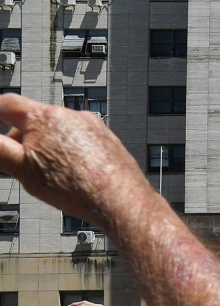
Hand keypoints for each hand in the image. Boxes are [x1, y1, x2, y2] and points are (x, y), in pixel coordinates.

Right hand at [0, 95, 149, 228]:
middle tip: (21, 163)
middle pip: (35, 119)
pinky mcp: (108, 140)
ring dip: (47, 145)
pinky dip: (70, 151)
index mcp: (45, 117)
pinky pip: (80, 140)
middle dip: (23, 137)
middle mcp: (71, 115)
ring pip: (59, 130)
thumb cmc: (75, 188)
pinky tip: (73, 174)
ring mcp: (93, 127)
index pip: (8, 104)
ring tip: (51, 173)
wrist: (121, 201)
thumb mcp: (22, 169)